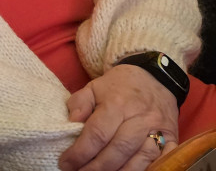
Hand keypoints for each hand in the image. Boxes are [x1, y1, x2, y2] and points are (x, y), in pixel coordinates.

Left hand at [58, 64, 178, 170]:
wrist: (154, 77)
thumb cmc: (120, 85)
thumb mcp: (94, 86)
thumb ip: (79, 103)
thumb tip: (71, 123)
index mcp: (117, 103)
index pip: (97, 133)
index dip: (80, 152)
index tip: (66, 163)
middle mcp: (139, 118)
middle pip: (118, 150)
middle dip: (97, 167)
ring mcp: (158, 129)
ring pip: (140, 159)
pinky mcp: (172, 138)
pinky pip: (162, 159)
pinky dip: (148, 170)